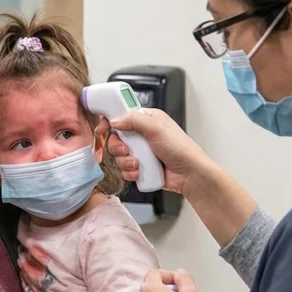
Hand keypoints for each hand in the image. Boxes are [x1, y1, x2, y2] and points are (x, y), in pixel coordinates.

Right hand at [100, 109, 216, 195]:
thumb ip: (133, 120)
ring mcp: (141, 152)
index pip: (121, 116)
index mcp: (147, 120)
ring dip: (125, 162)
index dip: (110, 122)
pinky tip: (140, 172)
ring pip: (119, 156)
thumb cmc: (180, 149)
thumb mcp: (156, 128)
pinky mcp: (141, 167)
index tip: (103, 129)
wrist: (189, 174)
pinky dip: (130, 172)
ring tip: (138, 165)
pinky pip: (124, 169)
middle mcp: (142, 135)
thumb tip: (115, 120)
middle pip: (116, 138)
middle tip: (126, 150)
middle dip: (118, 147)